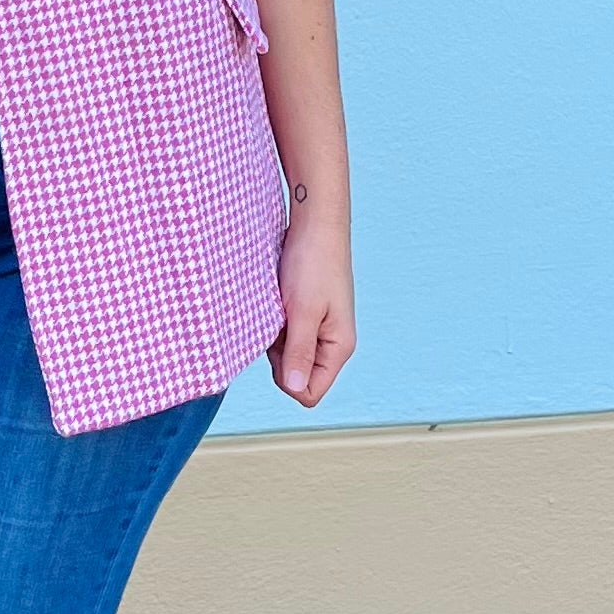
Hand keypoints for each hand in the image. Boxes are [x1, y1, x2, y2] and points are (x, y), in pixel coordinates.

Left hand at [269, 213, 354, 407]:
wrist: (314, 221)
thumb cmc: (312, 261)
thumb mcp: (302, 310)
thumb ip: (298, 351)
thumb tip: (294, 389)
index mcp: (338, 347)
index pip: (308, 392)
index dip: (286, 376)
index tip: (279, 343)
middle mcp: (331, 342)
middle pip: (295, 375)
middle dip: (278, 355)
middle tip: (277, 320)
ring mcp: (318, 327)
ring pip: (287, 354)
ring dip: (275, 336)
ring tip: (277, 305)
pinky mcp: (305, 312)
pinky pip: (285, 333)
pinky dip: (275, 321)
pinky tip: (275, 300)